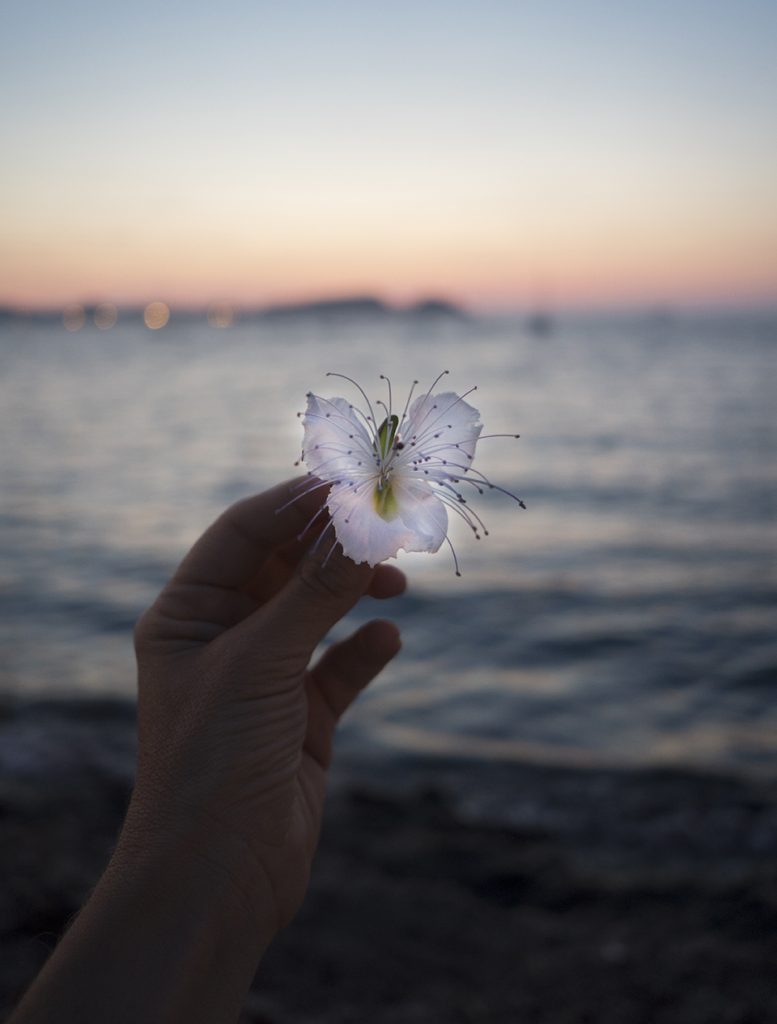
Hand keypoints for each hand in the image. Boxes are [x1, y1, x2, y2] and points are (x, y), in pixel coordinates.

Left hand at [124, 478, 404, 939]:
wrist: (218, 878)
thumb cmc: (215, 761)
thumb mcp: (263, 663)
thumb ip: (316, 591)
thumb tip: (363, 522)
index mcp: (187, 614)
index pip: (244, 532)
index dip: (296, 501)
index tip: (352, 480)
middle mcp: (222, 639)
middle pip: (283, 566)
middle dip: (333, 544)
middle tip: (388, 522)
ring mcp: (262, 679)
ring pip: (315, 612)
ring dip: (353, 590)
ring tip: (396, 579)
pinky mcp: (299, 720)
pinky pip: (337, 669)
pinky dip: (363, 650)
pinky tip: (387, 640)